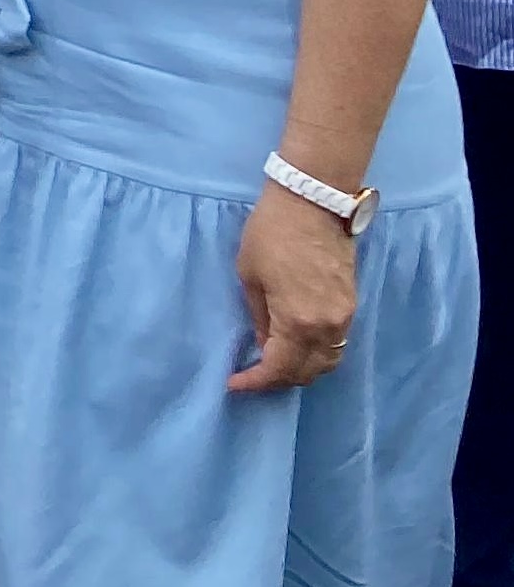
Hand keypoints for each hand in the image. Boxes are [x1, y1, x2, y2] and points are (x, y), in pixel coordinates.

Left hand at [227, 185, 358, 391]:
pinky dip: (317, 354)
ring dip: (302, 370)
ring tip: (274, 365)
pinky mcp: (352, 305)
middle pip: (308, 372)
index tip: (234, 385)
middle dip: (279, 380)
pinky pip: (337, 345)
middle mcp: (328, 328)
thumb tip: (264, 345)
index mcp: (298, 322)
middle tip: (252, 376)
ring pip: (327, 363)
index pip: (280, 368)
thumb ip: (259, 317)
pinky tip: (296, 347)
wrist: (314, 202)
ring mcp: (345, 318)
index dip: (256, 382)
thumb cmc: (271, 233)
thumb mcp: (250, 275)